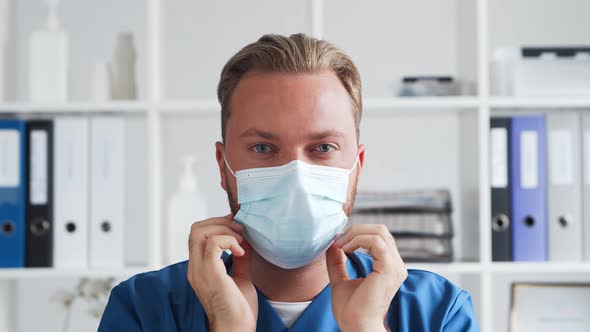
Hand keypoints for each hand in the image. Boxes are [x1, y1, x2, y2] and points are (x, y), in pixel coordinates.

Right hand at [187, 215, 256, 331]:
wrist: (237, 328)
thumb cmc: (240, 308)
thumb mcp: (241, 276)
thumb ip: (240, 259)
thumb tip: (247, 241)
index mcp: (199, 268)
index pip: (198, 235)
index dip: (217, 225)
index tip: (237, 228)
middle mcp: (195, 267)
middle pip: (196, 229)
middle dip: (220, 222)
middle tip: (240, 231)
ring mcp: (200, 270)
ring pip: (200, 231)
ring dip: (225, 230)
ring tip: (241, 241)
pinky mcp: (210, 272)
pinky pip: (213, 243)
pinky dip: (229, 240)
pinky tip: (241, 252)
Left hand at [327, 224, 406, 331]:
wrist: (356, 327)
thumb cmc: (351, 311)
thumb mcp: (340, 280)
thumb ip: (337, 262)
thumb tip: (332, 245)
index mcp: (388, 267)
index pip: (378, 237)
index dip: (357, 233)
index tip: (337, 241)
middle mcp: (395, 265)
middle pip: (380, 230)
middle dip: (356, 230)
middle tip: (338, 240)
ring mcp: (395, 266)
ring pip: (379, 231)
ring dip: (355, 233)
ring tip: (340, 244)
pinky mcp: (389, 268)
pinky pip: (376, 241)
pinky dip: (358, 240)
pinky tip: (346, 249)